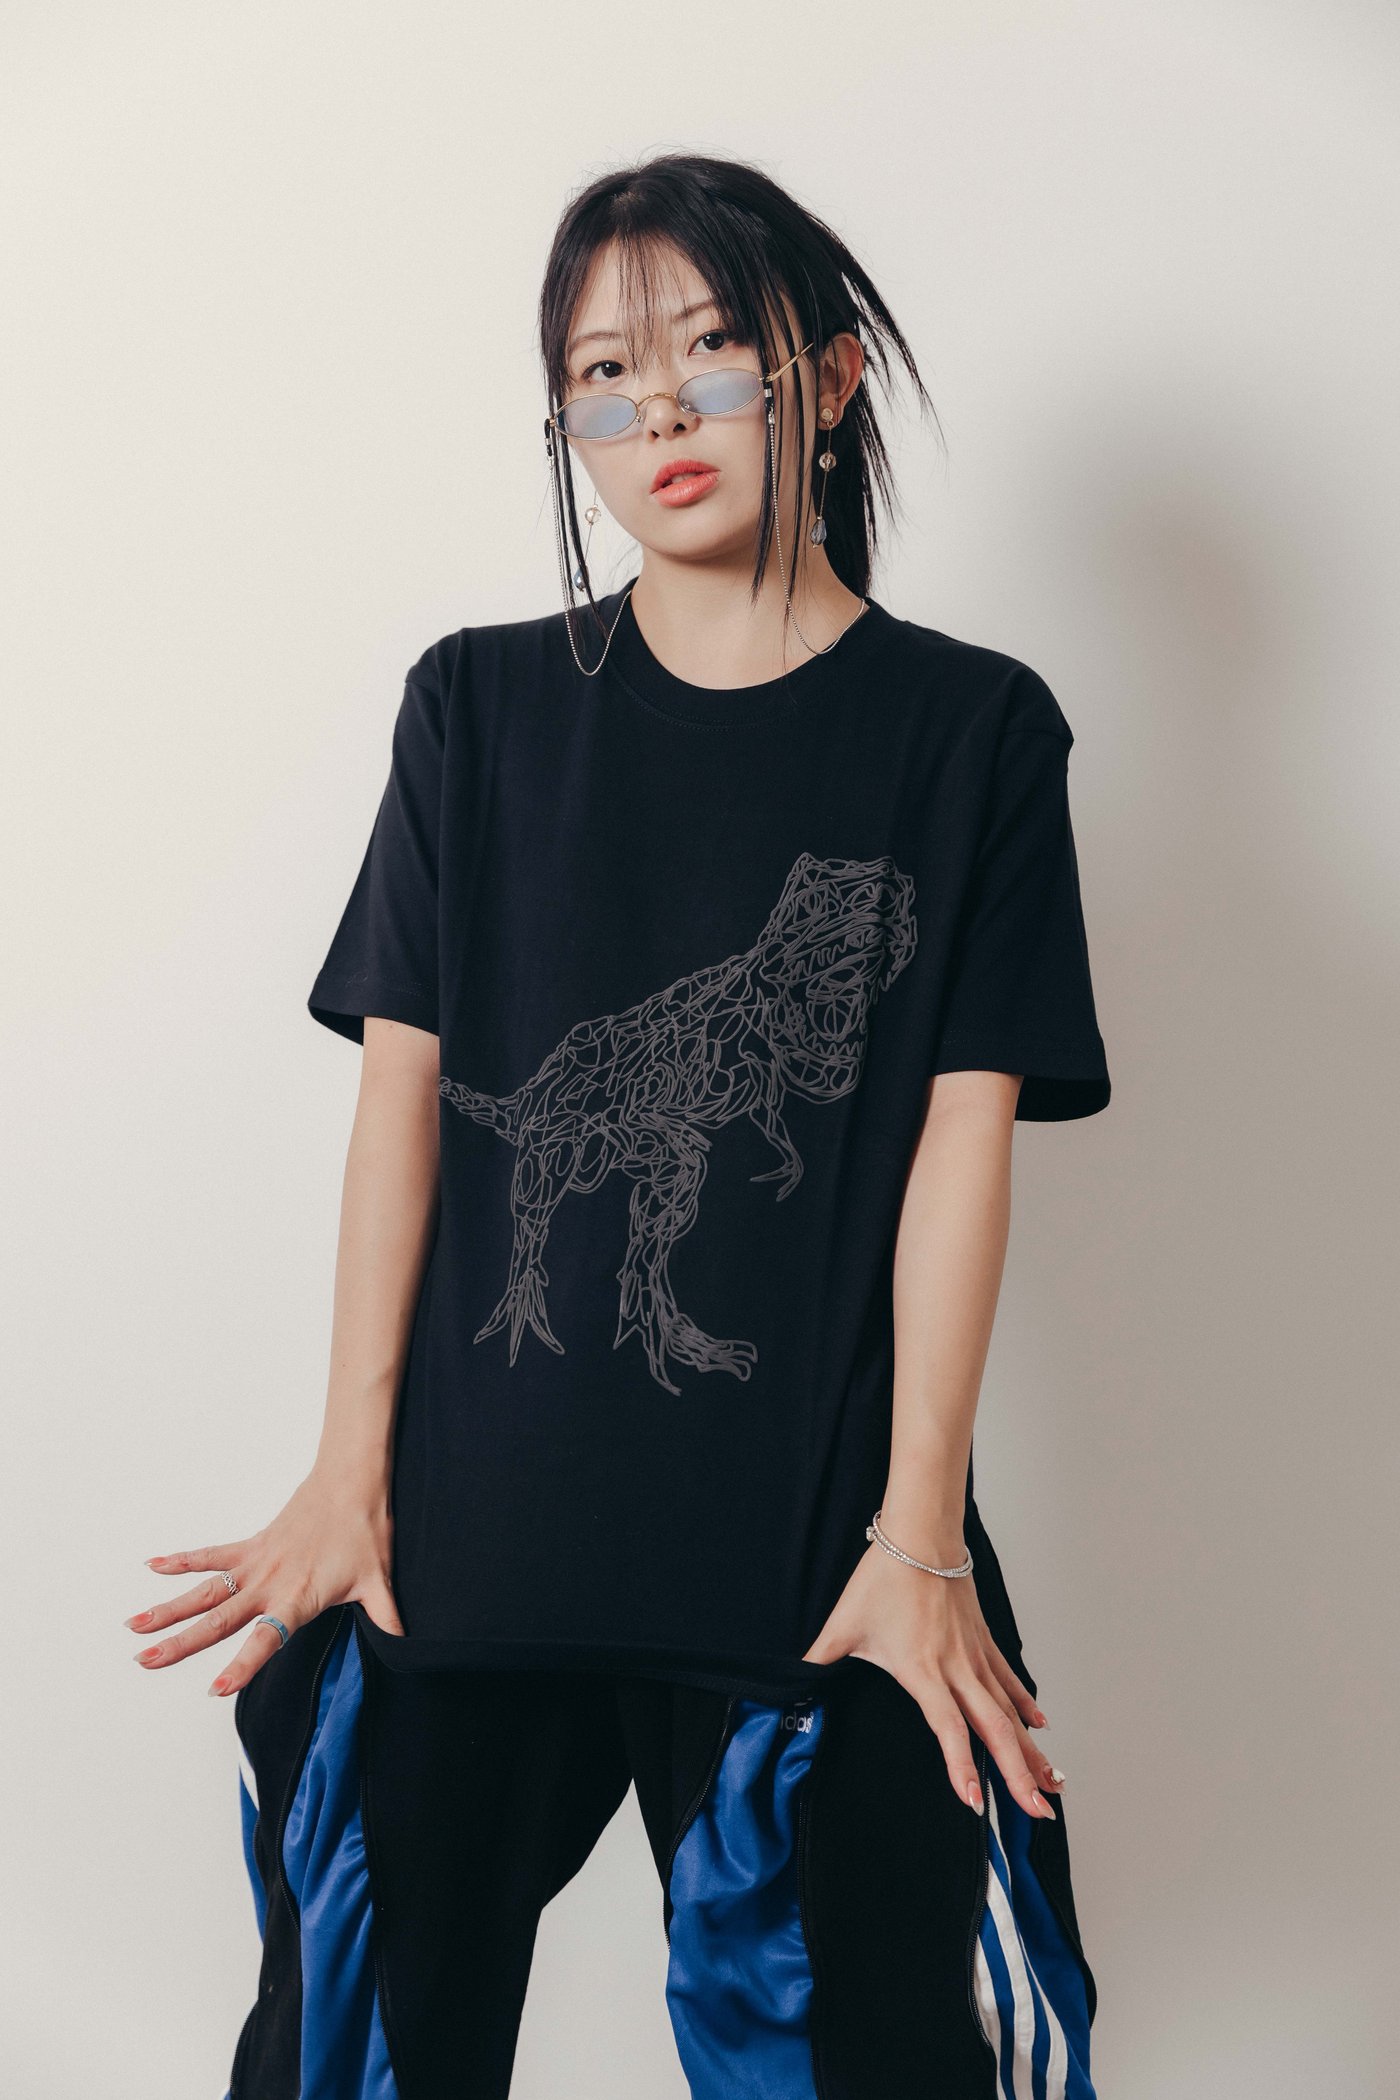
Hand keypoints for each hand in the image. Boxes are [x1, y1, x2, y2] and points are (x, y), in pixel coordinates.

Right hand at [125, 1464, 404, 1697]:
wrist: (352, 1480)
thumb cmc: (366, 1530)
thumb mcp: (381, 1581)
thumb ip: (388, 1619)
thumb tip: (408, 1647)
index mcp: (298, 1598)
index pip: (266, 1639)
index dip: (242, 1665)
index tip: (215, 1688)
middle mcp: (270, 1583)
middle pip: (219, 1620)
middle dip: (182, 1643)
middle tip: (146, 1660)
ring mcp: (257, 1563)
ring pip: (205, 1592)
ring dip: (169, 1609)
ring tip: (135, 1628)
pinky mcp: (254, 1544)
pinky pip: (212, 1556)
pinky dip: (183, 1561)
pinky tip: (153, 1567)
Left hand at [800, 1539, 1066, 1818]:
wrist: (920, 1536)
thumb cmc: (882, 1578)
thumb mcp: (842, 1625)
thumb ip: (817, 1662)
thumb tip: (786, 1688)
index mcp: (922, 1670)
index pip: (948, 1728)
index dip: (961, 1767)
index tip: (975, 1801)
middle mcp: (957, 1668)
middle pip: (995, 1729)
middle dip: (1017, 1774)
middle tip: (1038, 1810)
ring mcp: (975, 1655)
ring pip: (1010, 1711)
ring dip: (1031, 1749)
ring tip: (1052, 1783)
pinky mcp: (983, 1640)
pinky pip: (1010, 1679)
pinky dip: (1026, 1704)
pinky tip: (1040, 1726)